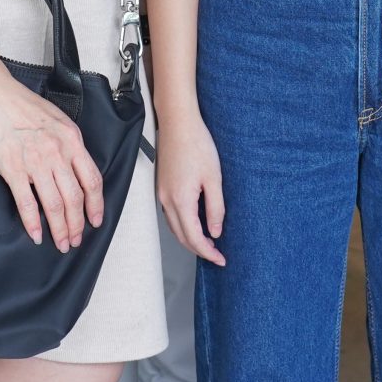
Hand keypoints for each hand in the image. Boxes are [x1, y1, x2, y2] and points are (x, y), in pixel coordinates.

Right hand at [0, 76, 104, 251]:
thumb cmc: (23, 105)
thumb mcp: (58, 120)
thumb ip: (70, 145)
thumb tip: (76, 170)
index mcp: (71, 140)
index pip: (92, 179)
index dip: (96, 205)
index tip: (95, 220)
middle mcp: (57, 152)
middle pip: (74, 197)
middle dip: (78, 224)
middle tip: (76, 239)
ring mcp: (35, 162)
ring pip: (54, 204)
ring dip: (59, 228)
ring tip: (61, 242)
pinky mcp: (12, 168)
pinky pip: (26, 202)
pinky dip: (32, 222)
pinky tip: (35, 234)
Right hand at [156, 114, 227, 265]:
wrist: (178, 122)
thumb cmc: (196, 144)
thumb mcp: (214, 178)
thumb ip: (215, 208)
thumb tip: (215, 231)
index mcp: (181, 200)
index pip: (194, 238)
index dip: (208, 252)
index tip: (221, 259)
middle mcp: (166, 200)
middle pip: (181, 237)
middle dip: (199, 250)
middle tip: (217, 255)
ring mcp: (161, 194)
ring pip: (174, 227)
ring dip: (190, 239)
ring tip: (208, 243)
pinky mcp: (162, 187)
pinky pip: (171, 215)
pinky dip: (182, 225)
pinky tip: (194, 223)